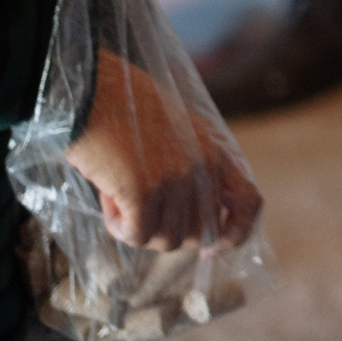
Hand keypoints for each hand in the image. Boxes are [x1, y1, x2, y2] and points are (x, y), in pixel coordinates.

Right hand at [65, 48, 261, 251]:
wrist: (92, 91)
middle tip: (137, 207)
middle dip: (167, 231)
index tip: (213, 248)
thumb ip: (194, 168)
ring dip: (138, 228)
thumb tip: (193, 225)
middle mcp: (205, 166)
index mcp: (217, 149)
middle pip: (198, 232)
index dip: (235, 233)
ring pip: (166, 240)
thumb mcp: (178, 133)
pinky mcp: (145, 191)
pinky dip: (119, 228)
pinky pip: (137, 236)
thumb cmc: (126, 109)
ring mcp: (178, 179)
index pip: (249, 202)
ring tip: (118, 195)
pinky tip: (107, 199)